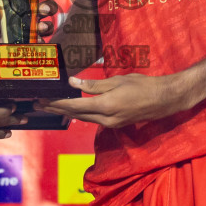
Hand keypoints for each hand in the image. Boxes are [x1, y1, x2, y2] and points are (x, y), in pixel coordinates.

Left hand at [0, 0, 58, 46]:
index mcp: (15, 4)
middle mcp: (25, 15)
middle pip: (45, 8)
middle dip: (48, 7)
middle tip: (43, 9)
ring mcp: (28, 30)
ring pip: (46, 25)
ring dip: (46, 25)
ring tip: (40, 27)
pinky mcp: (27, 45)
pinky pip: (39, 43)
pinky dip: (40, 41)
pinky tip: (37, 41)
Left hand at [36, 73, 202, 128]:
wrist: (164, 100)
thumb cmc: (143, 86)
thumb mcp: (117, 81)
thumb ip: (94, 85)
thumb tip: (73, 83)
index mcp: (106, 106)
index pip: (75, 106)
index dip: (57, 104)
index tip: (43, 100)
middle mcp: (107, 119)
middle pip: (77, 115)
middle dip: (58, 109)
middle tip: (40, 103)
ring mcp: (112, 124)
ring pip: (85, 118)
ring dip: (68, 112)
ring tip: (53, 106)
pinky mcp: (116, 124)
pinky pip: (94, 119)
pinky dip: (82, 113)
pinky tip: (75, 108)